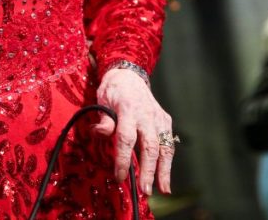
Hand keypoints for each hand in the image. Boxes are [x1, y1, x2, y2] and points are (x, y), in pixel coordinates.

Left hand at [94, 67, 173, 195]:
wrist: (129, 75)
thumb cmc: (113, 91)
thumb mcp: (102, 100)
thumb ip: (104, 119)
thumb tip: (98, 133)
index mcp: (128, 109)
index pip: (126, 138)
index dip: (123, 159)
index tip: (119, 177)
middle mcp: (147, 115)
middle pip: (150, 146)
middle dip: (148, 170)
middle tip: (145, 190)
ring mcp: (159, 118)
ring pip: (165, 147)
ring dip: (164, 170)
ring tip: (163, 190)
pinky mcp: (165, 121)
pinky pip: (169, 144)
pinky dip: (168, 162)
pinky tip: (165, 179)